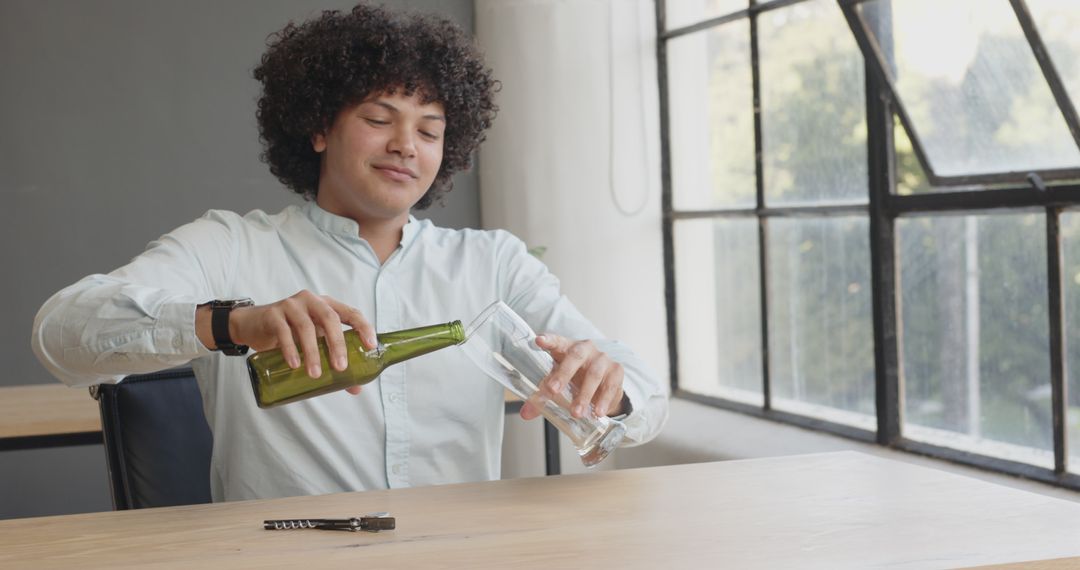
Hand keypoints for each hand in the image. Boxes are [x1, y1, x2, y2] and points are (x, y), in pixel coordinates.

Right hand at [198, 290, 375, 393]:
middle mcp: (311, 301)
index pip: (350, 312)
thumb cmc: (289, 334)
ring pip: (307, 327)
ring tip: (315, 374)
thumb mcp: (313, 344)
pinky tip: (294, 364)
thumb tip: (356, 388)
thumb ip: (332, 361)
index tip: (371, 345)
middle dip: (337, 344)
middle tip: (340, 368)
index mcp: (326, 306)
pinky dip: (290, 349)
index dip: (363, 327)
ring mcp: (291, 305)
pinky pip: (284, 331)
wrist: (252, 326)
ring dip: (313, 353)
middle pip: (330, 318)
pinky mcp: (273, 314)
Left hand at [520, 334, 624, 420]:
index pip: (556, 341)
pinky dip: (603, 400)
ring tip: (576, 412)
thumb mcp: (558, 385)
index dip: (548, 340)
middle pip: (574, 356)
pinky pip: (610, 385)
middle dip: (563, 373)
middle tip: (552, 390)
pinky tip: (598, 412)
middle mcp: (585, 349)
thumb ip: (542, 397)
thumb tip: (525, 413)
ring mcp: (602, 358)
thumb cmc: (576, 380)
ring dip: (584, 395)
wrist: (603, 387)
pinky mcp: (616, 371)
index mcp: (566, 348)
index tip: (539, 340)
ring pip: (593, 373)